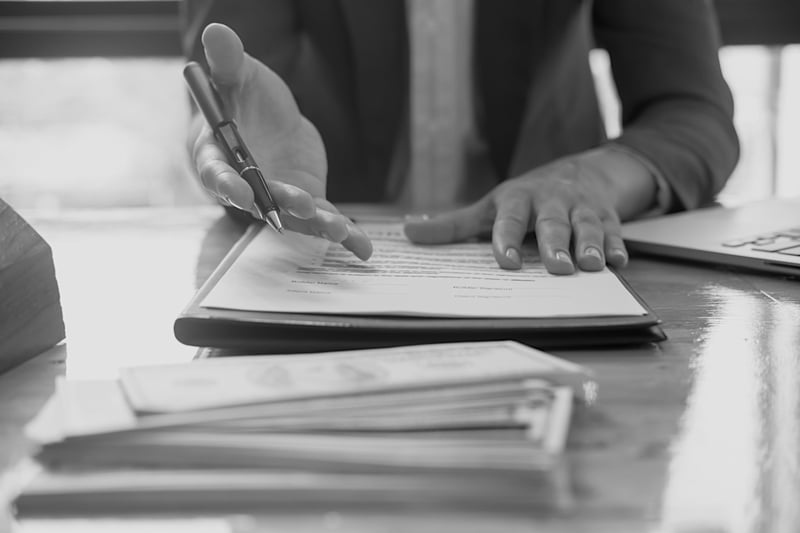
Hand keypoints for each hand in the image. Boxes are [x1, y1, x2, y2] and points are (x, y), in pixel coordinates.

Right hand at [191, 23, 371, 260]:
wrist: (272, 118)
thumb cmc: (245, 97)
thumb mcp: (240, 75)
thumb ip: (228, 61)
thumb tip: (216, 32)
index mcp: (218, 156)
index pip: (216, 173)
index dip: (227, 184)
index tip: (241, 191)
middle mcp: (245, 186)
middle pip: (260, 200)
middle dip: (281, 204)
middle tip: (303, 205)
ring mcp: (277, 197)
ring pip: (295, 216)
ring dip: (316, 224)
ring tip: (339, 229)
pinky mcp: (305, 202)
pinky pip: (323, 219)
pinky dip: (344, 235)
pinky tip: (364, 249)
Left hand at [404, 148, 657, 273]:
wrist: (581, 172)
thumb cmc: (526, 197)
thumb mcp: (490, 206)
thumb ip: (454, 224)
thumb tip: (408, 231)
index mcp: (518, 199)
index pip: (510, 219)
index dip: (506, 239)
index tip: (504, 262)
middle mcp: (550, 201)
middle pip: (553, 223)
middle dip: (556, 244)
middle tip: (556, 268)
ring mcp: (581, 208)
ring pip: (587, 226)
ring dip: (591, 245)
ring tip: (593, 266)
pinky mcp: (606, 215)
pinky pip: (614, 230)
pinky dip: (618, 245)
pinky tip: (619, 262)